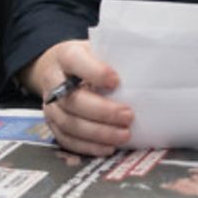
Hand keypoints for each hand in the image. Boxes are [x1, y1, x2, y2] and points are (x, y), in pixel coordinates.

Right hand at [30, 40, 131, 157]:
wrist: (61, 70)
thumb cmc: (89, 60)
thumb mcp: (101, 50)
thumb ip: (115, 58)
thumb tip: (146, 71)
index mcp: (65, 56)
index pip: (74, 61)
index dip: (94, 72)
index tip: (116, 81)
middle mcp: (53, 80)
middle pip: (72, 100)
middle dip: (102, 112)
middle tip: (128, 116)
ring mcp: (50, 105)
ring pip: (69, 123)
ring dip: (98, 133)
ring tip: (123, 135)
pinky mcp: (52, 124)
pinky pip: (67, 139)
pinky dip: (88, 146)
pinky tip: (108, 147)